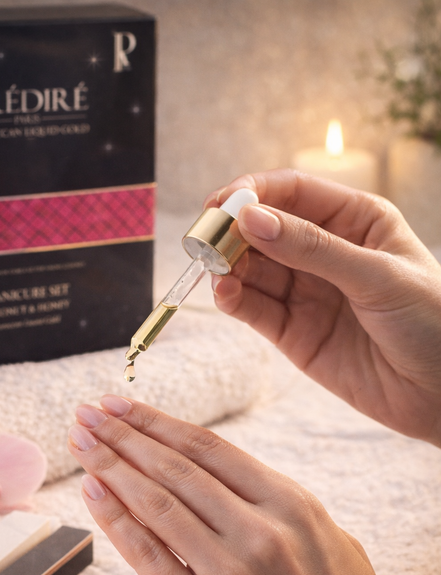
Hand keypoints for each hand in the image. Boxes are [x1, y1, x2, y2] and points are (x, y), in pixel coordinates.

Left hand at [68, 396, 440, 574]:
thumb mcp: (330, 545)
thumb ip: (282, 510)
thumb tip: (229, 483)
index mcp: (294, 506)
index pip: (210, 449)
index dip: (158, 422)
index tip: (122, 404)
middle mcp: (260, 532)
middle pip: (175, 469)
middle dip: (123, 435)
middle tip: (87, 412)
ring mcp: (229, 574)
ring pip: (157, 504)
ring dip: (110, 467)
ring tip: (80, 441)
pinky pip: (148, 557)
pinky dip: (116, 521)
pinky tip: (93, 492)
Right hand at [206, 169, 440, 445]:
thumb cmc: (432, 323)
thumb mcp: (377, 276)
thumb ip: (313, 248)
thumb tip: (250, 219)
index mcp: (356, 220)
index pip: (293, 192)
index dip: (253, 192)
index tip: (221, 203)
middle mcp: (325, 251)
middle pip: (264, 229)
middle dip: (232, 231)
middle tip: (205, 239)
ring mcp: (307, 292)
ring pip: (253, 269)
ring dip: (228, 266)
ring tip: (213, 269)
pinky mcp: (293, 332)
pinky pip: (255, 309)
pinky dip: (234, 300)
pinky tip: (223, 294)